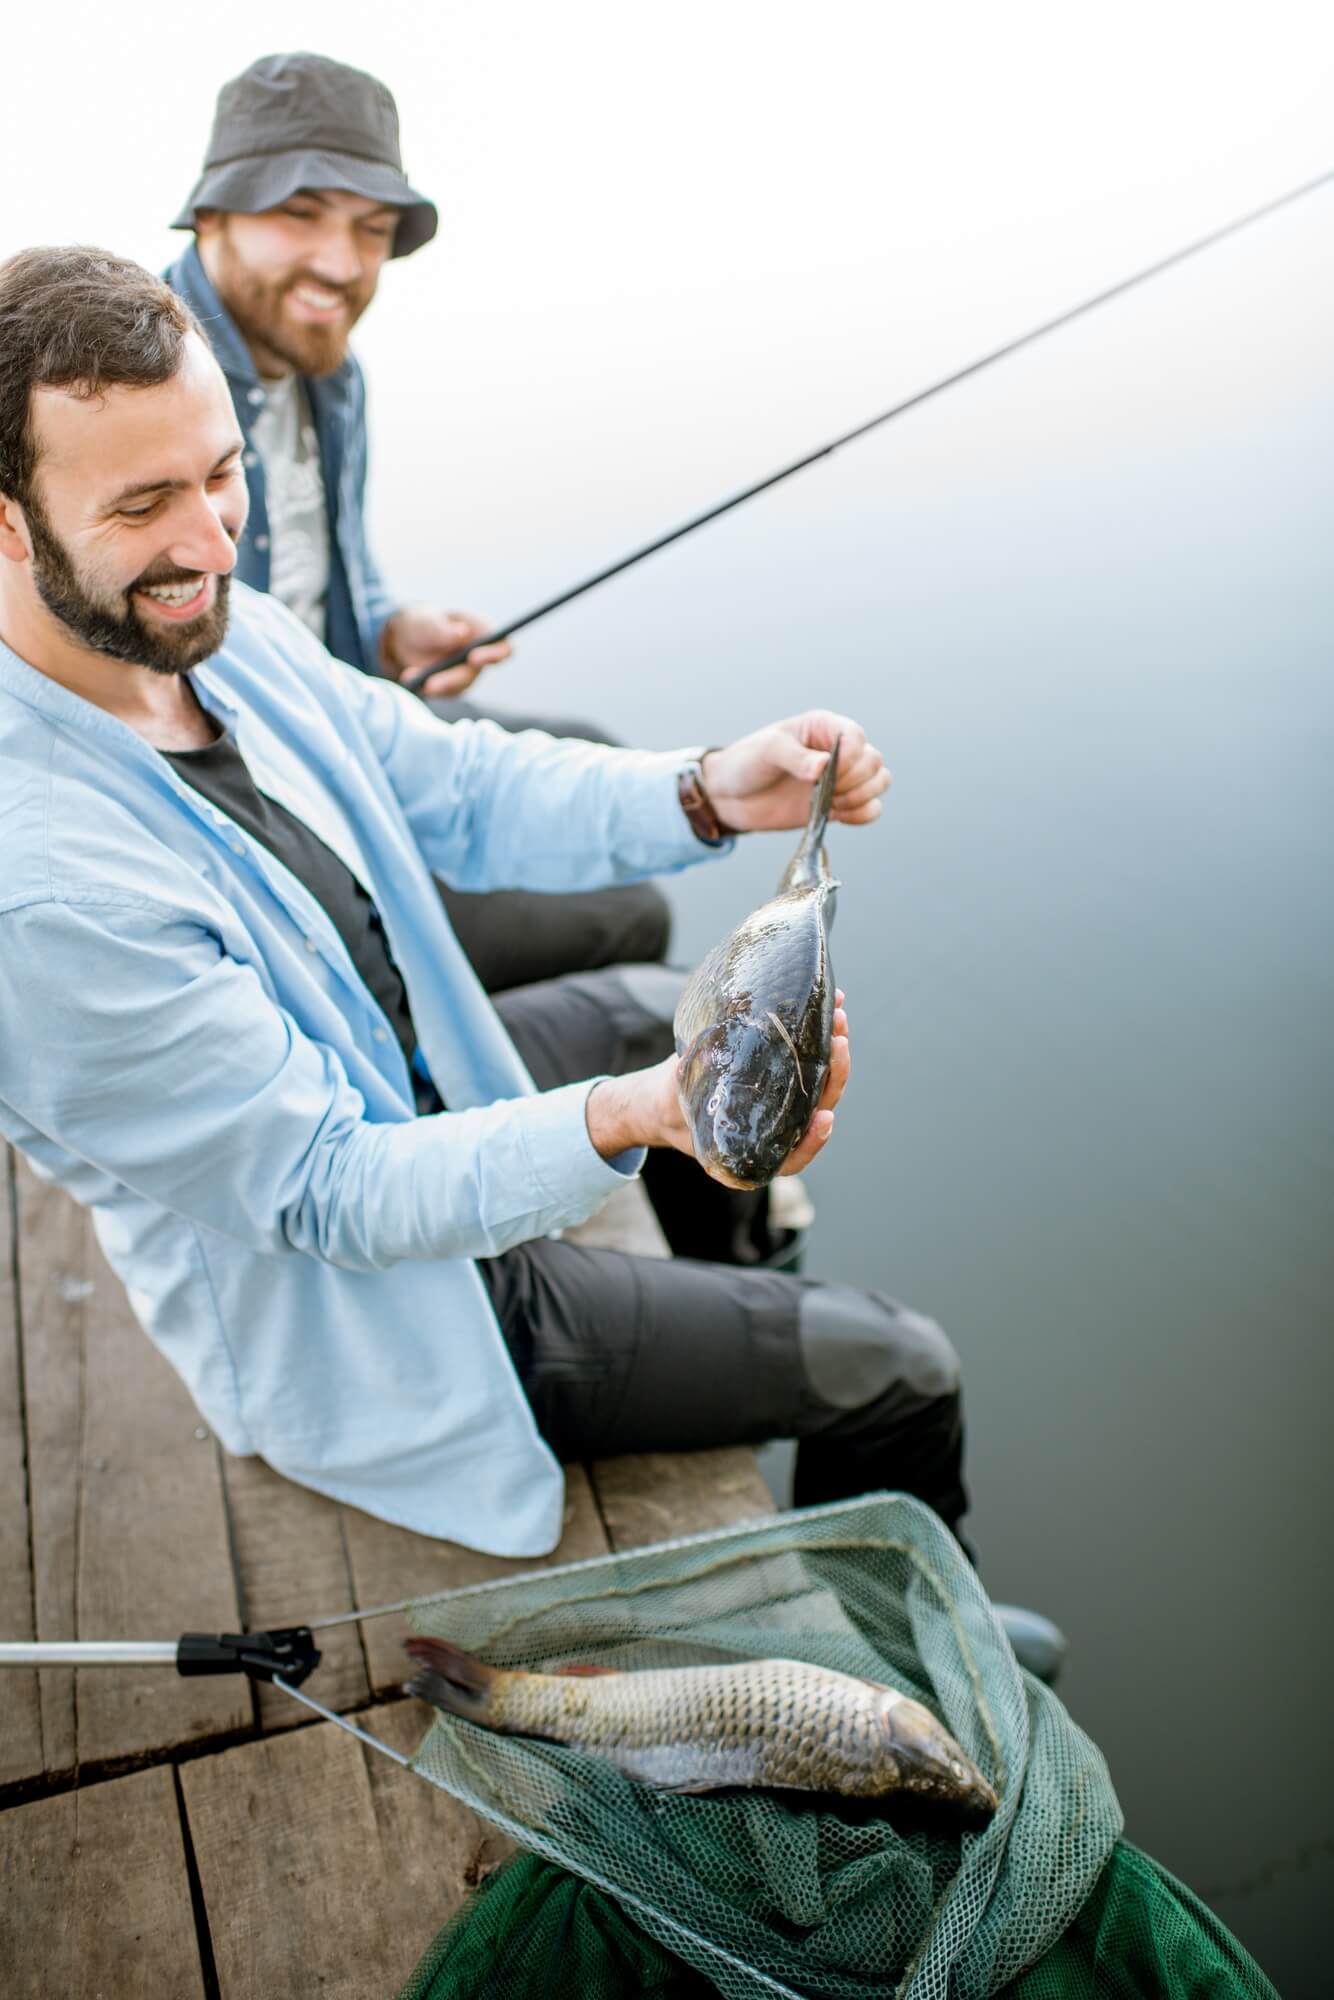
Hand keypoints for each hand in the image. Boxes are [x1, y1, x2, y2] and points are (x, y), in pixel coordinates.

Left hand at [382, 608, 511, 699]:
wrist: (405, 640)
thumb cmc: (423, 623)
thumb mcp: (427, 620)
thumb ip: (443, 628)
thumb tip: (462, 633)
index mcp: (482, 631)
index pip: (502, 646)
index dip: (495, 654)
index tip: (474, 658)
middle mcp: (480, 655)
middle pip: (475, 673)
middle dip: (452, 679)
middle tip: (431, 684)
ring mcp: (467, 674)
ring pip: (458, 687)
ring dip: (435, 685)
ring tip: (409, 676)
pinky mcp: (452, 688)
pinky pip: (442, 693)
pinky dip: (425, 688)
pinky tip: (409, 679)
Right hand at [586, 993, 851, 1182]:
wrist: (669, 1101)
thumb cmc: (672, 1107)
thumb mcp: (676, 1098)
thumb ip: (686, 1088)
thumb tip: (687, 1066)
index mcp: (756, 1148)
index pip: (793, 1155)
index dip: (813, 1141)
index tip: (824, 1118)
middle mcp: (778, 1127)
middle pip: (818, 1109)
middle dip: (834, 1074)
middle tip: (839, 1041)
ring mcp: (786, 1102)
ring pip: (821, 1082)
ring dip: (834, 1049)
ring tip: (839, 1013)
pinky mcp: (786, 1076)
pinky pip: (811, 1058)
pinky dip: (821, 1032)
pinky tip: (833, 1002)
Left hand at [700, 712, 888, 834]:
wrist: (731, 796)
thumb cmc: (746, 763)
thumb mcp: (767, 751)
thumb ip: (795, 757)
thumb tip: (824, 767)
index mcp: (823, 727)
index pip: (857, 736)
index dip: (851, 758)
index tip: (828, 773)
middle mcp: (837, 750)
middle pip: (874, 761)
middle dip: (856, 781)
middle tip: (827, 792)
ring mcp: (840, 778)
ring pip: (879, 782)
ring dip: (862, 797)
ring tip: (832, 804)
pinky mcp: (838, 804)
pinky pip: (871, 808)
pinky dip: (863, 814)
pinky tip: (838, 815)